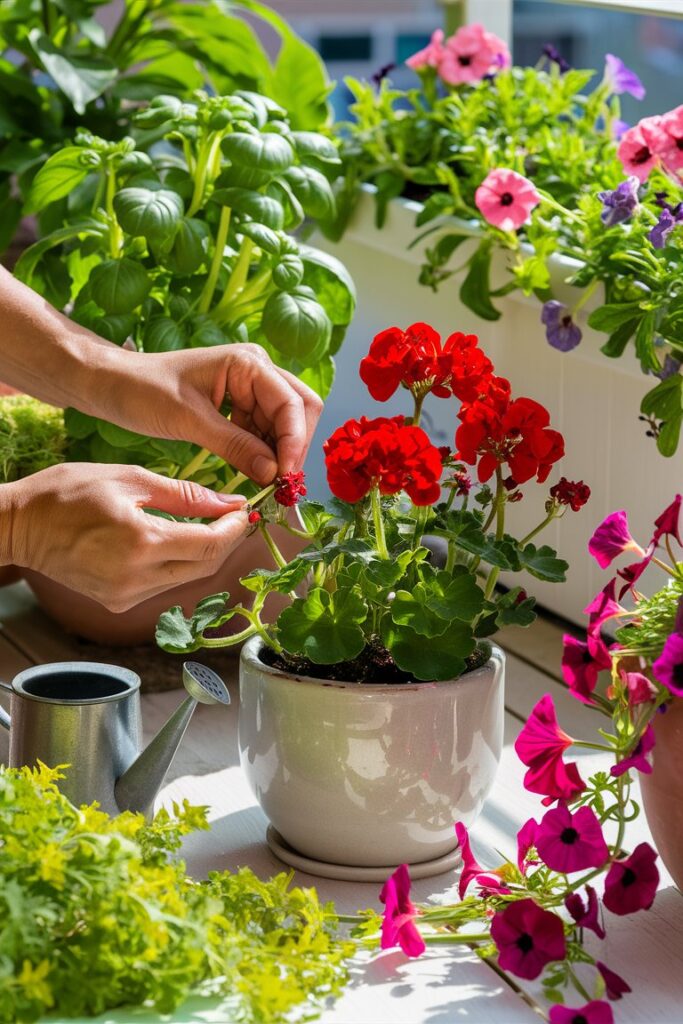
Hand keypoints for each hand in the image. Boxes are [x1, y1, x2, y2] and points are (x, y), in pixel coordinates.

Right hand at [6, 463, 249, 610]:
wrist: (19, 526)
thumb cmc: (68, 492)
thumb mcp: (131, 479)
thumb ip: (186, 495)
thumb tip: (229, 503)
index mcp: (142, 542)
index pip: (209, 544)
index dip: (235, 528)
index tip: (246, 510)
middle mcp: (136, 578)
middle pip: (204, 566)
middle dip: (225, 542)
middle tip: (235, 516)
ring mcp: (125, 596)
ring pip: (186, 578)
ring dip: (203, 553)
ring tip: (210, 524)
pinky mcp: (117, 603)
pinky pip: (163, 585)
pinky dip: (177, 564)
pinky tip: (176, 541)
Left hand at [99, 344, 322, 484]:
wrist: (112, 384)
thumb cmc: (143, 391)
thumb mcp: (189, 420)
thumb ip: (235, 445)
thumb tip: (273, 473)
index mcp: (248, 363)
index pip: (292, 403)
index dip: (294, 442)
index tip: (283, 477)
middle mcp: (257, 371)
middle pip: (300, 410)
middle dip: (294, 447)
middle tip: (280, 484)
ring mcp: (251, 388)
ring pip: (285, 425)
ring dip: (280, 454)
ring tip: (266, 485)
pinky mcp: (240, 406)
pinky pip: (265, 432)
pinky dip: (264, 454)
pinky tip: (254, 473)